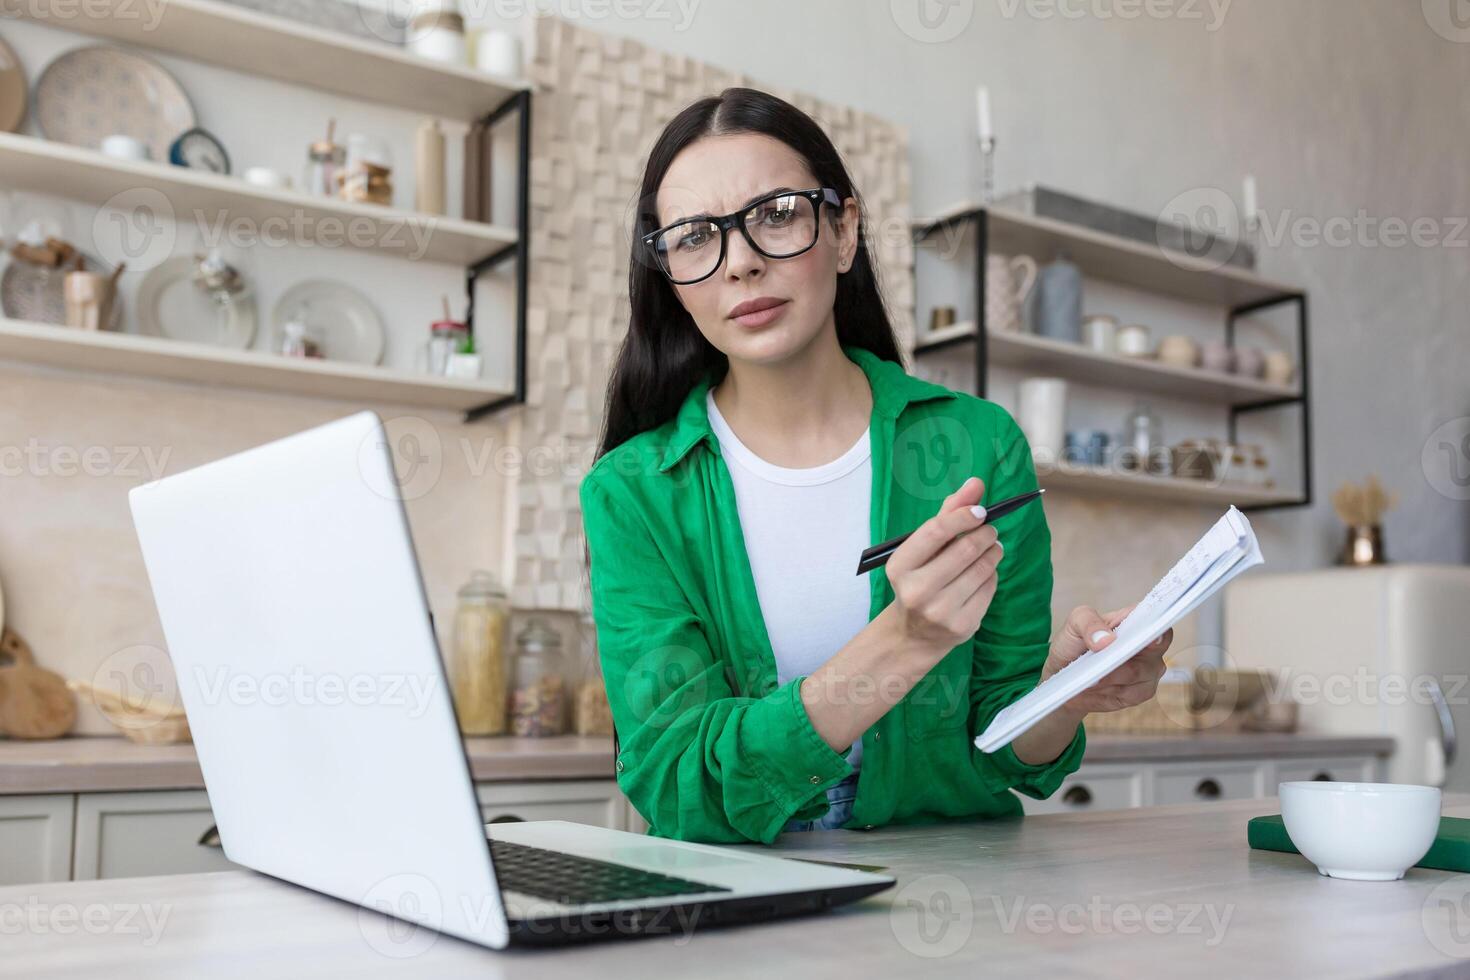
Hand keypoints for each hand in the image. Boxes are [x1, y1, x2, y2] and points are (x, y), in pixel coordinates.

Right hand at [884, 476, 1001, 658]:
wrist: (913, 634)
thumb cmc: (919, 579)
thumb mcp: (923, 549)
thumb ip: (948, 514)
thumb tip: (976, 483)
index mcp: (900, 566)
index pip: (935, 532)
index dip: (962, 516)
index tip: (980, 512)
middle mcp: (916, 590)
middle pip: (964, 549)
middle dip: (984, 534)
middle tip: (989, 531)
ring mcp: (940, 611)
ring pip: (982, 569)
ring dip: (993, 552)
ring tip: (992, 547)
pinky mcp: (962, 626)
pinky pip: (989, 588)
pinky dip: (992, 574)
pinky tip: (984, 573)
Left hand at [1040, 604, 1173, 720]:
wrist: (1063, 674)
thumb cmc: (1074, 642)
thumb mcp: (1075, 622)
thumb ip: (1089, 622)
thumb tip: (1107, 639)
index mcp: (1136, 620)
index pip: (1158, 621)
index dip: (1158, 630)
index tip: (1149, 639)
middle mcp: (1149, 645)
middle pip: (1152, 652)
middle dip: (1123, 658)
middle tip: (1099, 663)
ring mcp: (1148, 670)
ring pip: (1136, 675)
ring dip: (1109, 677)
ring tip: (1087, 676)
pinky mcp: (1141, 692)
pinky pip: (1130, 694)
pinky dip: (1108, 692)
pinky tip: (1093, 688)